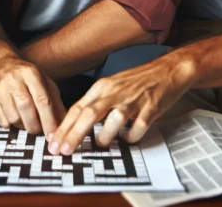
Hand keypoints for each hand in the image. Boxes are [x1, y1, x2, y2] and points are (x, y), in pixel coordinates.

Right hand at [0, 56, 63, 134]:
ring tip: (26, 121)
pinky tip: (15, 117)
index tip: (53, 135)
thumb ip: (55, 102)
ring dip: (23, 125)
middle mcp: (14, 79)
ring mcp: (0, 88)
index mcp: (31, 73)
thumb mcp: (44, 82)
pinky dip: (11, 125)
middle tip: (39, 130)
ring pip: (13, 117)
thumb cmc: (26, 76)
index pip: (42, 99)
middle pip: (26, 108)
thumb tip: (64, 123)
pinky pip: (2, 121)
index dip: (49, 120)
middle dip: (35, 125)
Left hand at [47, 56, 190, 154]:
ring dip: (104, 136)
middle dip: (74, 135)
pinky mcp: (150, 108)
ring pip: (113, 119)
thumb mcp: (111, 87)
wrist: (168, 70)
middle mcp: (114, 92)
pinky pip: (138, 127)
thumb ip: (95, 104)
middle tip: (63, 151)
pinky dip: (131, 136)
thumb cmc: (138, 81)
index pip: (77, 108)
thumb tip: (76, 126)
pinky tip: (129, 138)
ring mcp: (133, 100)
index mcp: (102, 87)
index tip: (53, 143)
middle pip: (89, 114)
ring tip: (101, 144)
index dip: (64, 127)